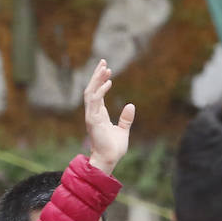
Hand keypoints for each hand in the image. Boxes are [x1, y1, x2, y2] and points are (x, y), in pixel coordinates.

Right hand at [84, 60, 134, 174]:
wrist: (109, 159)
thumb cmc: (114, 148)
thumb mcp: (123, 130)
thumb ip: (125, 118)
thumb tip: (130, 105)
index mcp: (98, 114)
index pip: (98, 93)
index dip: (101, 81)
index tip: (107, 70)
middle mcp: (92, 112)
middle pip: (92, 88)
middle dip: (97, 75)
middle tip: (103, 61)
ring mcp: (91, 115)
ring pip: (91, 92)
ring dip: (97, 79)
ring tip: (105, 68)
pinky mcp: (92, 119)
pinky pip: (95, 101)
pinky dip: (101, 91)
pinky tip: (109, 82)